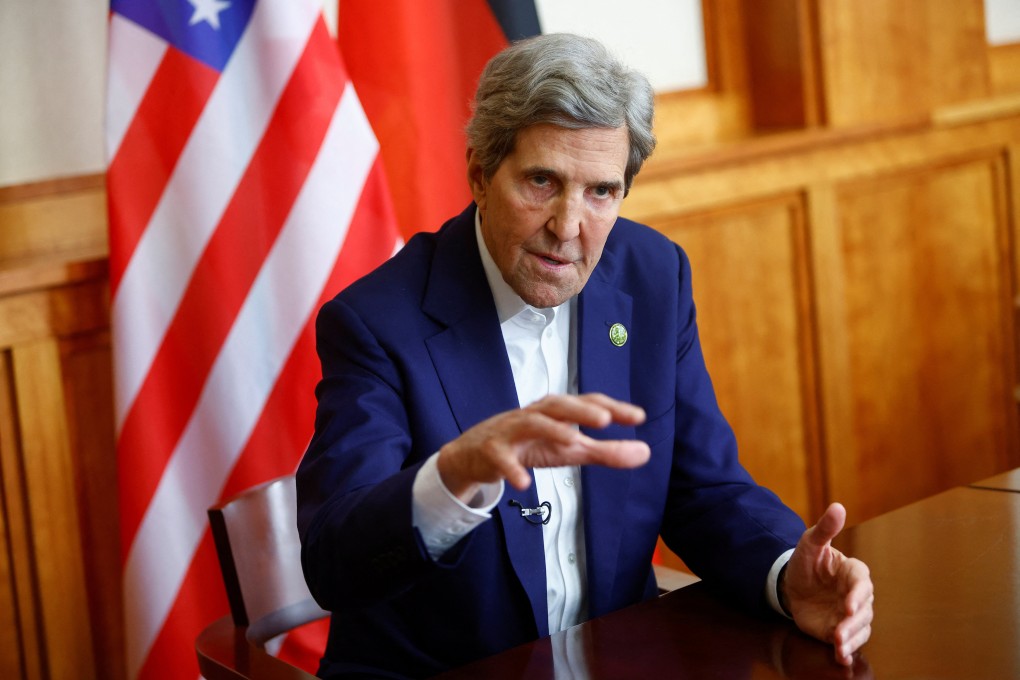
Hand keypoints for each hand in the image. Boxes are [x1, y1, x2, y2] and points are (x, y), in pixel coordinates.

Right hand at [436, 393, 649, 501]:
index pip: (586, 403)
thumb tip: (646, 452)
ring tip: (572, 441)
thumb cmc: (529, 446)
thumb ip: (606, 452)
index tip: (638, 416)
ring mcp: (511, 431)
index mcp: (556, 412)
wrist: (475, 454)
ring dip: (550, 429)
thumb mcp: (569, 450)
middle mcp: (535, 415)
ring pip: (530, 422)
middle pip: (557, 405)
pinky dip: (512, 469)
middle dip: (580, 410)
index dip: (611, 407)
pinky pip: (502, 458)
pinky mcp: (491, 451)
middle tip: (605, 419)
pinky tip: (524, 483)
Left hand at [782, 503, 873, 666]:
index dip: (857, 594)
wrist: (791, 584)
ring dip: (851, 639)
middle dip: (853, 622)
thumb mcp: (810, 543)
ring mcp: (850, 615)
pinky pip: (850, 642)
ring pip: (860, 629)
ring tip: (839, 647)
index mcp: (853, 572)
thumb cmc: (805, 561)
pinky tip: (842, 658)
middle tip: (840, 630)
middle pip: (864, 610)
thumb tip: (838, 506)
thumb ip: (825, 528)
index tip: (848, 604)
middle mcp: (856, 595)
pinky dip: (848, 651)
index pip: (861, 583)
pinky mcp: (840, 630)